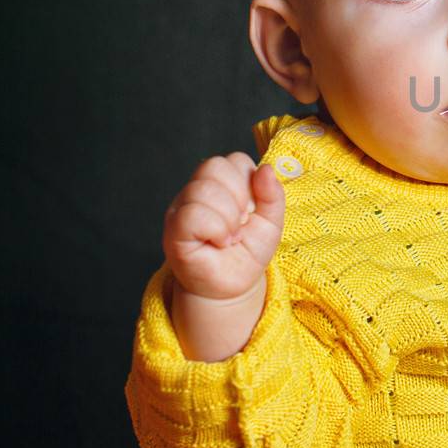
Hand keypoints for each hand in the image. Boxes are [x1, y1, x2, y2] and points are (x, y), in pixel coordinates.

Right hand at [162, 153, 285, 301]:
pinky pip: (193, 214)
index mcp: (221, 184)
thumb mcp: (271, 222)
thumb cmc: (247, 252)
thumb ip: (273, 194)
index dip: (249, 184)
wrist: (232, 287)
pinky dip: (216, 229)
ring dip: (229, 218)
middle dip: (239, 197)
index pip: (235, 160)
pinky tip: (220, 242)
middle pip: (215, 166)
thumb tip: (266, 168)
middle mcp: (197, 191)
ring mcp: (182, 209)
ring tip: (231, 236)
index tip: (252, 211)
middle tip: (241, 224)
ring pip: (204, 189)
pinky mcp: (174, 231)